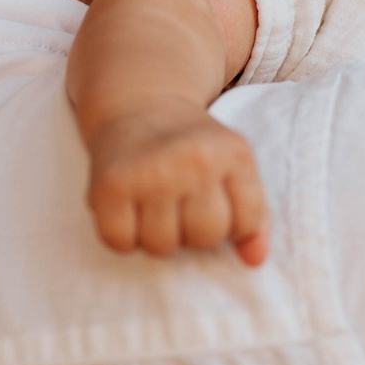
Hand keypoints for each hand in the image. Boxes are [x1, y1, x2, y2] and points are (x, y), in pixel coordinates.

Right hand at [84, 104, 269, 267]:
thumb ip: (254, 214)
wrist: (140, 103)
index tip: (215, 204)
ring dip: (157, 235)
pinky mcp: (109, 185)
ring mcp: (150, 171)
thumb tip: (255, 260)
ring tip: (155, 205)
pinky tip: (128, 208)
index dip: (231, 225)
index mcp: (233, 154)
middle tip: (182, 204)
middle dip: (194, 232)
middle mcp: (193, 160)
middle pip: (205, 237)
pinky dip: (123, 235)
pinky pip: (120, 242)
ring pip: (161, 246)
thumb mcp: (235, 165)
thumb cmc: (193, 146)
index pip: (246, 224)